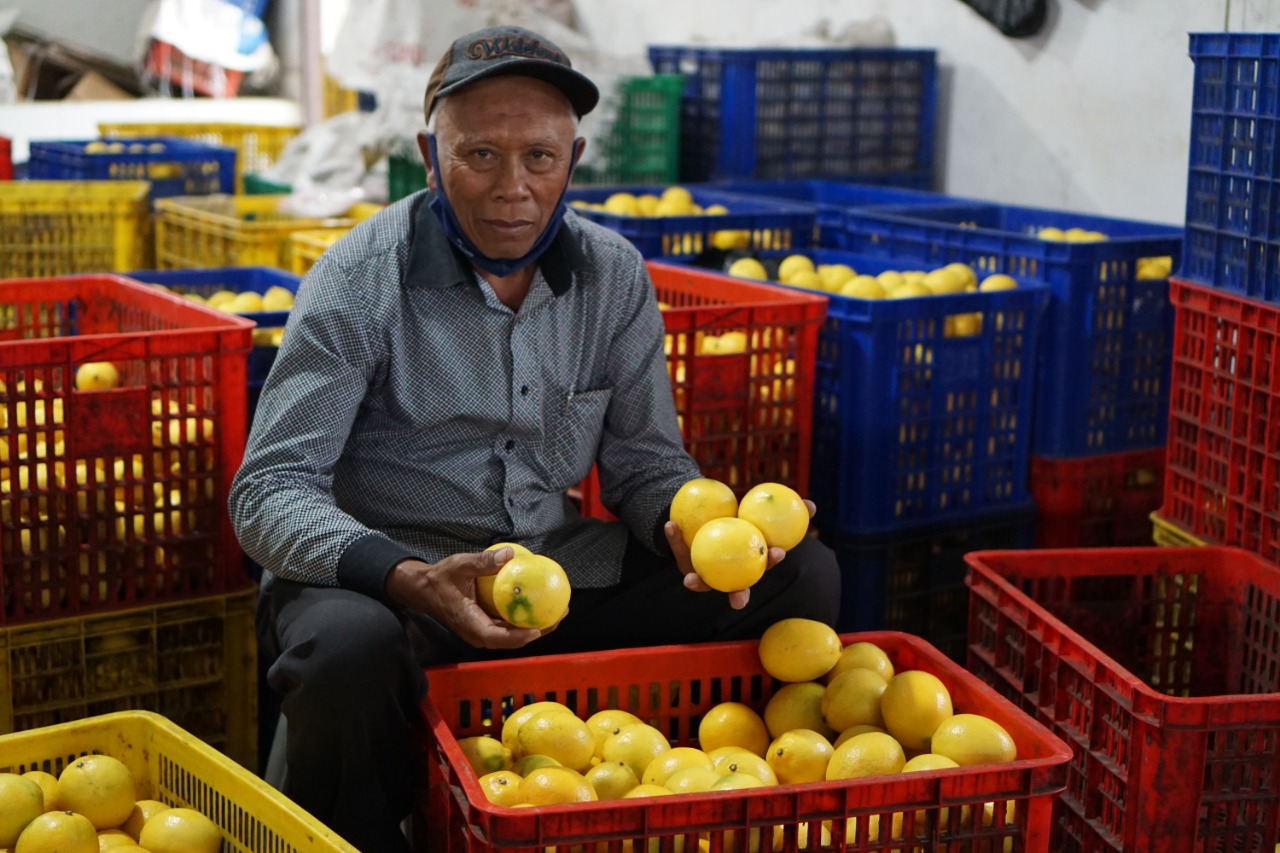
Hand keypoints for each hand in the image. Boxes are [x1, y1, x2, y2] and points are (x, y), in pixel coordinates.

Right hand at [383, 547, 549, 649]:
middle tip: (560, 613)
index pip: (497, 637)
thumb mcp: (460, 565)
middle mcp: (478, 634)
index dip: (519, 637)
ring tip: (558, 611)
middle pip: (512, 640)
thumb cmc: (441, 579)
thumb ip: (483, 561)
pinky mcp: (487, 625)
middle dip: (539, 630)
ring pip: (513, 634)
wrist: (425, 589)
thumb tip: (509, 554)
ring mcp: (483, 631)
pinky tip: (540, 604)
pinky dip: (525, 618)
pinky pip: (509, 625)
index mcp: (470, 624)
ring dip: (536, 625)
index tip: (538, 628)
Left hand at [664, 499, 816, 610]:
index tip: (778, 552)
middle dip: (738, 595)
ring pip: (701, 581)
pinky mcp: (685, 563)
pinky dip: (674, 538)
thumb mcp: (759, 513)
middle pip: (735, 588)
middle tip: (739, 597)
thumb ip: (784, 513)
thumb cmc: (739, 520)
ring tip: (690, 580)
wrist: (706, 519)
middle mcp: (729, 574)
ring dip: (696, 582)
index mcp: (749, 562)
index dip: (770, 561)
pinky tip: (671, 524)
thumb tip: (813, 505)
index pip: (764, 565)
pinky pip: (679, 549)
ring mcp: (706, 573)